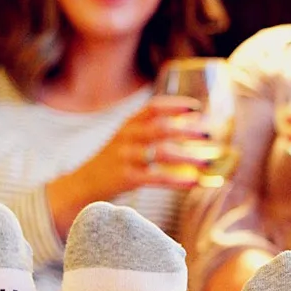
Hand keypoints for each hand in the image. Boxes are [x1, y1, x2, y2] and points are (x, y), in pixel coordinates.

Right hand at [82, 95, 213, 198]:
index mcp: (128, 124)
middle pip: (161, 128)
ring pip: (162, 153)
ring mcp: (126, 157)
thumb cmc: (111, 163)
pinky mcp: (127, 178)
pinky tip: (194, 182)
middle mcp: (127, 137)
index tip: (196, 108)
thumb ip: (149, 132)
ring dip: (188, 157)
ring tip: (208, 162)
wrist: (80, 185)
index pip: (153, 108)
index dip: (175, 105)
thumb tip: (187, 128)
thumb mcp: (125, 140)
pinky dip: (178, 180)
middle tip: (209, 134)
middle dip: (187, 130)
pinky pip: (157, 177)